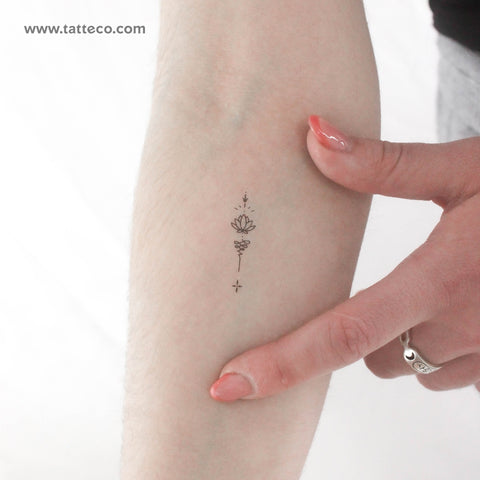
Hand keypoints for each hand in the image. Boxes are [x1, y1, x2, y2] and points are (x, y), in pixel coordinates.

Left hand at [209, 115, 479, 401]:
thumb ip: (383, 166)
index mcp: (443, 281)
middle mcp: (466, 330)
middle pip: (374, 356)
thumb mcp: (463, 170)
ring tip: (429, 289)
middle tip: (372, 292)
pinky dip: (446, 344)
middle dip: (362, 334)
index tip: (228, 386)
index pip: (341, 335)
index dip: (281, 364)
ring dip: (406, 338)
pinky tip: (465, 304)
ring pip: (417, 368)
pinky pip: (459, 371)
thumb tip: (313, 138)